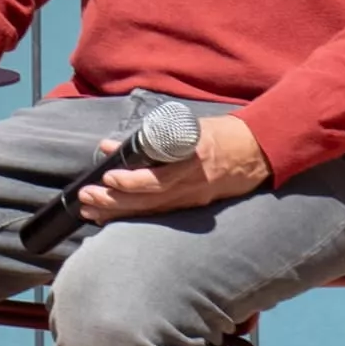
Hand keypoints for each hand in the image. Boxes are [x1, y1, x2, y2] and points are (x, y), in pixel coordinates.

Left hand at [79, 110, 270, 220]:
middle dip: (114, 201)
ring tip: (90, 211)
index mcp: (193, 161)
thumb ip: (149, 138)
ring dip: (117, 212)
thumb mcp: (188, 126)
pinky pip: (160, 215)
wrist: (257, 152)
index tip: (109, 176)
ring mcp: (193, 199)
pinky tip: (112, 219)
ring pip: (150, 211)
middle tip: (86, 197)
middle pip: (148, 199)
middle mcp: (192, 185)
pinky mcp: (194, 206)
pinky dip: (134, 217)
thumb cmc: (220, 133)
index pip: (158, 178)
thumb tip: (111, 145)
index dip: (132, 181)